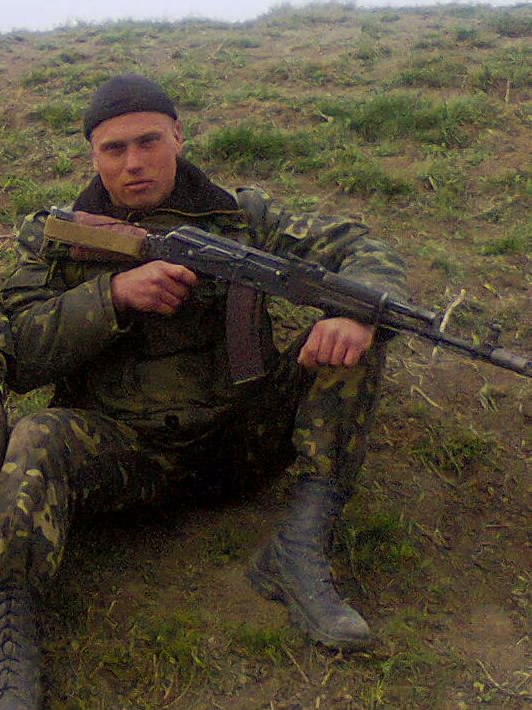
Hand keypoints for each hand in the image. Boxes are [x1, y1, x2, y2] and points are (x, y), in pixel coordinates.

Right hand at [71, 212, 198, 314]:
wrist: (122, 287)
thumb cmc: (140, 276)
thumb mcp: (155, 267)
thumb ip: (171, 270)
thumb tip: (189, 276)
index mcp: (162, 267)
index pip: (184, 273)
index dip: (192, 280)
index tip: (194, 283)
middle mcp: (159, 278)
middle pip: (183, 291)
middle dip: (183, 294)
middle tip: (179, 294)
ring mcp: (156, 291)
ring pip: (177, 302)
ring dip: (176, 303)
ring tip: (170, 299)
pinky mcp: (152, 303)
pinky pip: (169, 310)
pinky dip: (170, 309)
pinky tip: (165, 305)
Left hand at [297, 317, 374, 368]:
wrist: (360, 319)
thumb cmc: (338, 329)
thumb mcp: (321, 333)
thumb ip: (309, 347)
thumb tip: (301, 361)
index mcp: (320, 328)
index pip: (309, 351)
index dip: (311, 360)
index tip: (316, 360)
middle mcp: (331, 331)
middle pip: (323, 359)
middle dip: (327, 359)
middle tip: (334, 350)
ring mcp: (345, 337)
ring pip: (335, 362)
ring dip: (339, 360)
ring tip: (343, 350)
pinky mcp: (358, 344)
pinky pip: (348, 363)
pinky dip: (349, 361)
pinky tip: (351, 352)